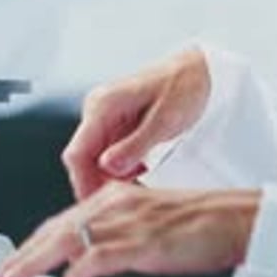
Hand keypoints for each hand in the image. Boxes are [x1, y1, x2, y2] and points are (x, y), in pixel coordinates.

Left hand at [0, 181, 260, 276]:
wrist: (233, 218)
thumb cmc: (198, 222)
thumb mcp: (145, 221)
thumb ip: (114, 233)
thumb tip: (86, 261)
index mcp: (112, 195)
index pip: (59, 221)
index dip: (30, 244)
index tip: (9, 262)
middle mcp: (113, 203)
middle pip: (54, 229)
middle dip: (19, 255)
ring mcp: (125, 220)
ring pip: (65, 240)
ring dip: (33, 264)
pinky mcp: (140, 240)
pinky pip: (97, 259)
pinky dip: (75, 276)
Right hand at [63, 47, 210, 199]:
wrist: (200, 70)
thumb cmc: (185, 86)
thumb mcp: (165, 120)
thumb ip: (135, 145)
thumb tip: (107, 168)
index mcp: (103, 104)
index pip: (77, 152)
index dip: (83, 182)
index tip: (98, 206)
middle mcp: (98, 111)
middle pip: (83, 160)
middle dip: (99, 184)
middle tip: (124, 204)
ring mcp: (105, 118)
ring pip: (95, 161)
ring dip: (112, 179)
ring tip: (138, 189)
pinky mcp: (116, 126)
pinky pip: (109, 155)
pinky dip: (122, 170)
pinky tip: (142, 174)